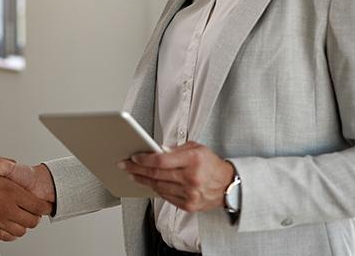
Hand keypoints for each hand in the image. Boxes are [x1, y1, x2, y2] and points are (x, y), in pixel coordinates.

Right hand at [0, 155, 49, 240]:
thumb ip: (5, 164)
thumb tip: (15, 165)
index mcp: (11, 191)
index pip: (38, 206)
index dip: (43, 206)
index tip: (43, 204)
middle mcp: (5, 207)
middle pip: (32, 222)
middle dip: (35, 219)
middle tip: (33, 213)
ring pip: (19, 232)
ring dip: (21, 227)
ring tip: (18, 218)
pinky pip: (1, 236)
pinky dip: (4, 234)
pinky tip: (2, 225)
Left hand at [119, 141, 233, 212]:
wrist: (229, 186)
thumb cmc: (211, 165)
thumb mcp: (197, 148)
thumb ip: (175, 149)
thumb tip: (155, 151)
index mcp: (193, 160)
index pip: (161, 161)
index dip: (144, 160)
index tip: (134, 157)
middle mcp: (191, 178)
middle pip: (156, 174)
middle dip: (136, 169)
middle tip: (125, 166)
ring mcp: (190, 194)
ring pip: (158, 187)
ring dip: (143, 180)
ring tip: (133, 174)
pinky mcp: (188, 205)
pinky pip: (165, 196)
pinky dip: (155, 189)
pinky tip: (148, 183)